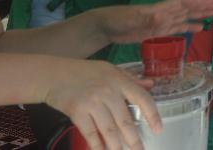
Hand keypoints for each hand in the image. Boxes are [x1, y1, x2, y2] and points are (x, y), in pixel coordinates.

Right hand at [44, 59, 159, 149]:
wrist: (53, 75)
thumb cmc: (84, 72)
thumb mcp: (110, 70)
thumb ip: (130, 79)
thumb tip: (150, 85)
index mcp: (119, 80)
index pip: (142, 98)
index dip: (152, 115)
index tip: (159, 129)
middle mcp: (108, 91)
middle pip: (125, 120)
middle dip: (134, 140)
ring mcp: (92, 102)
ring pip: (109, 130)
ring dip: (117, 146)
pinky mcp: (77, 112)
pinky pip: (91, 133)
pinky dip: (98, 145)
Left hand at [97, 0, 212, 44]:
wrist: (104, 26)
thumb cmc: (116, 20)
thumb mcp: (130, 20)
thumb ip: (147, 19)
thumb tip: (163, 16)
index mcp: (159, 9)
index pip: (183, 3)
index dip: (198, 0)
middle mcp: (164, 13)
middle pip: (188, 8)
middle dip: (204, 5)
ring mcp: (161, 21)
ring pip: (185, 16)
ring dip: (200, 14)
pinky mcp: (157, 30)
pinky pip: (177, 28)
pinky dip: (189, 27)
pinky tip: (199, 28)